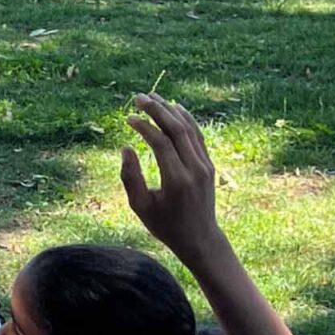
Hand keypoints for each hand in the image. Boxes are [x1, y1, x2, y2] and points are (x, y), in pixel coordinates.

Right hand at [121, 94, 223, 264]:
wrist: (199, 238)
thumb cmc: (165, 225)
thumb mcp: (140, 207)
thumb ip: (130, 177)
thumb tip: (125, 147)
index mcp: (177, 180)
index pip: (160, 143)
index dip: (143, 127)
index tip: (127, 118)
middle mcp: (195, 169)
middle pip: (177, 130)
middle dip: (157, 110)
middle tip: (138, 97)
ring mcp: (205, 166)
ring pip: (189, 129)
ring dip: (170, 110)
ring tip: (153, 97)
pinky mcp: (209, 165)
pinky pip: (197, 136)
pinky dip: (186, 120)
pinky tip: (175, 108)